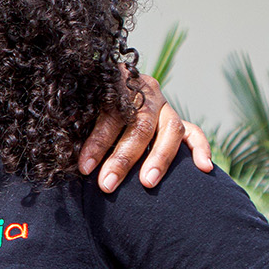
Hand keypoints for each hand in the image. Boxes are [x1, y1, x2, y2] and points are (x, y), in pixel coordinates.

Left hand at [79, 74, 212, 192]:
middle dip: (123, 158)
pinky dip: (201, 149)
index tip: (84, 167)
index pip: (111, 114)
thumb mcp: (80, 106)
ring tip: (147, 183)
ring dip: (159, 158)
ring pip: (170, 129)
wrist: (108, 86)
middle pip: (140, 125)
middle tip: (107, 184)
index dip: (98, 142)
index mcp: (119, 84)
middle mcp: (146, 93)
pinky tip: (204, 168)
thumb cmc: (87, 104)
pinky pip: (194, 133)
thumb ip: (76, 119)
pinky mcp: (178, 120)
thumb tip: (64, 135)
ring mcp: (166, 107)